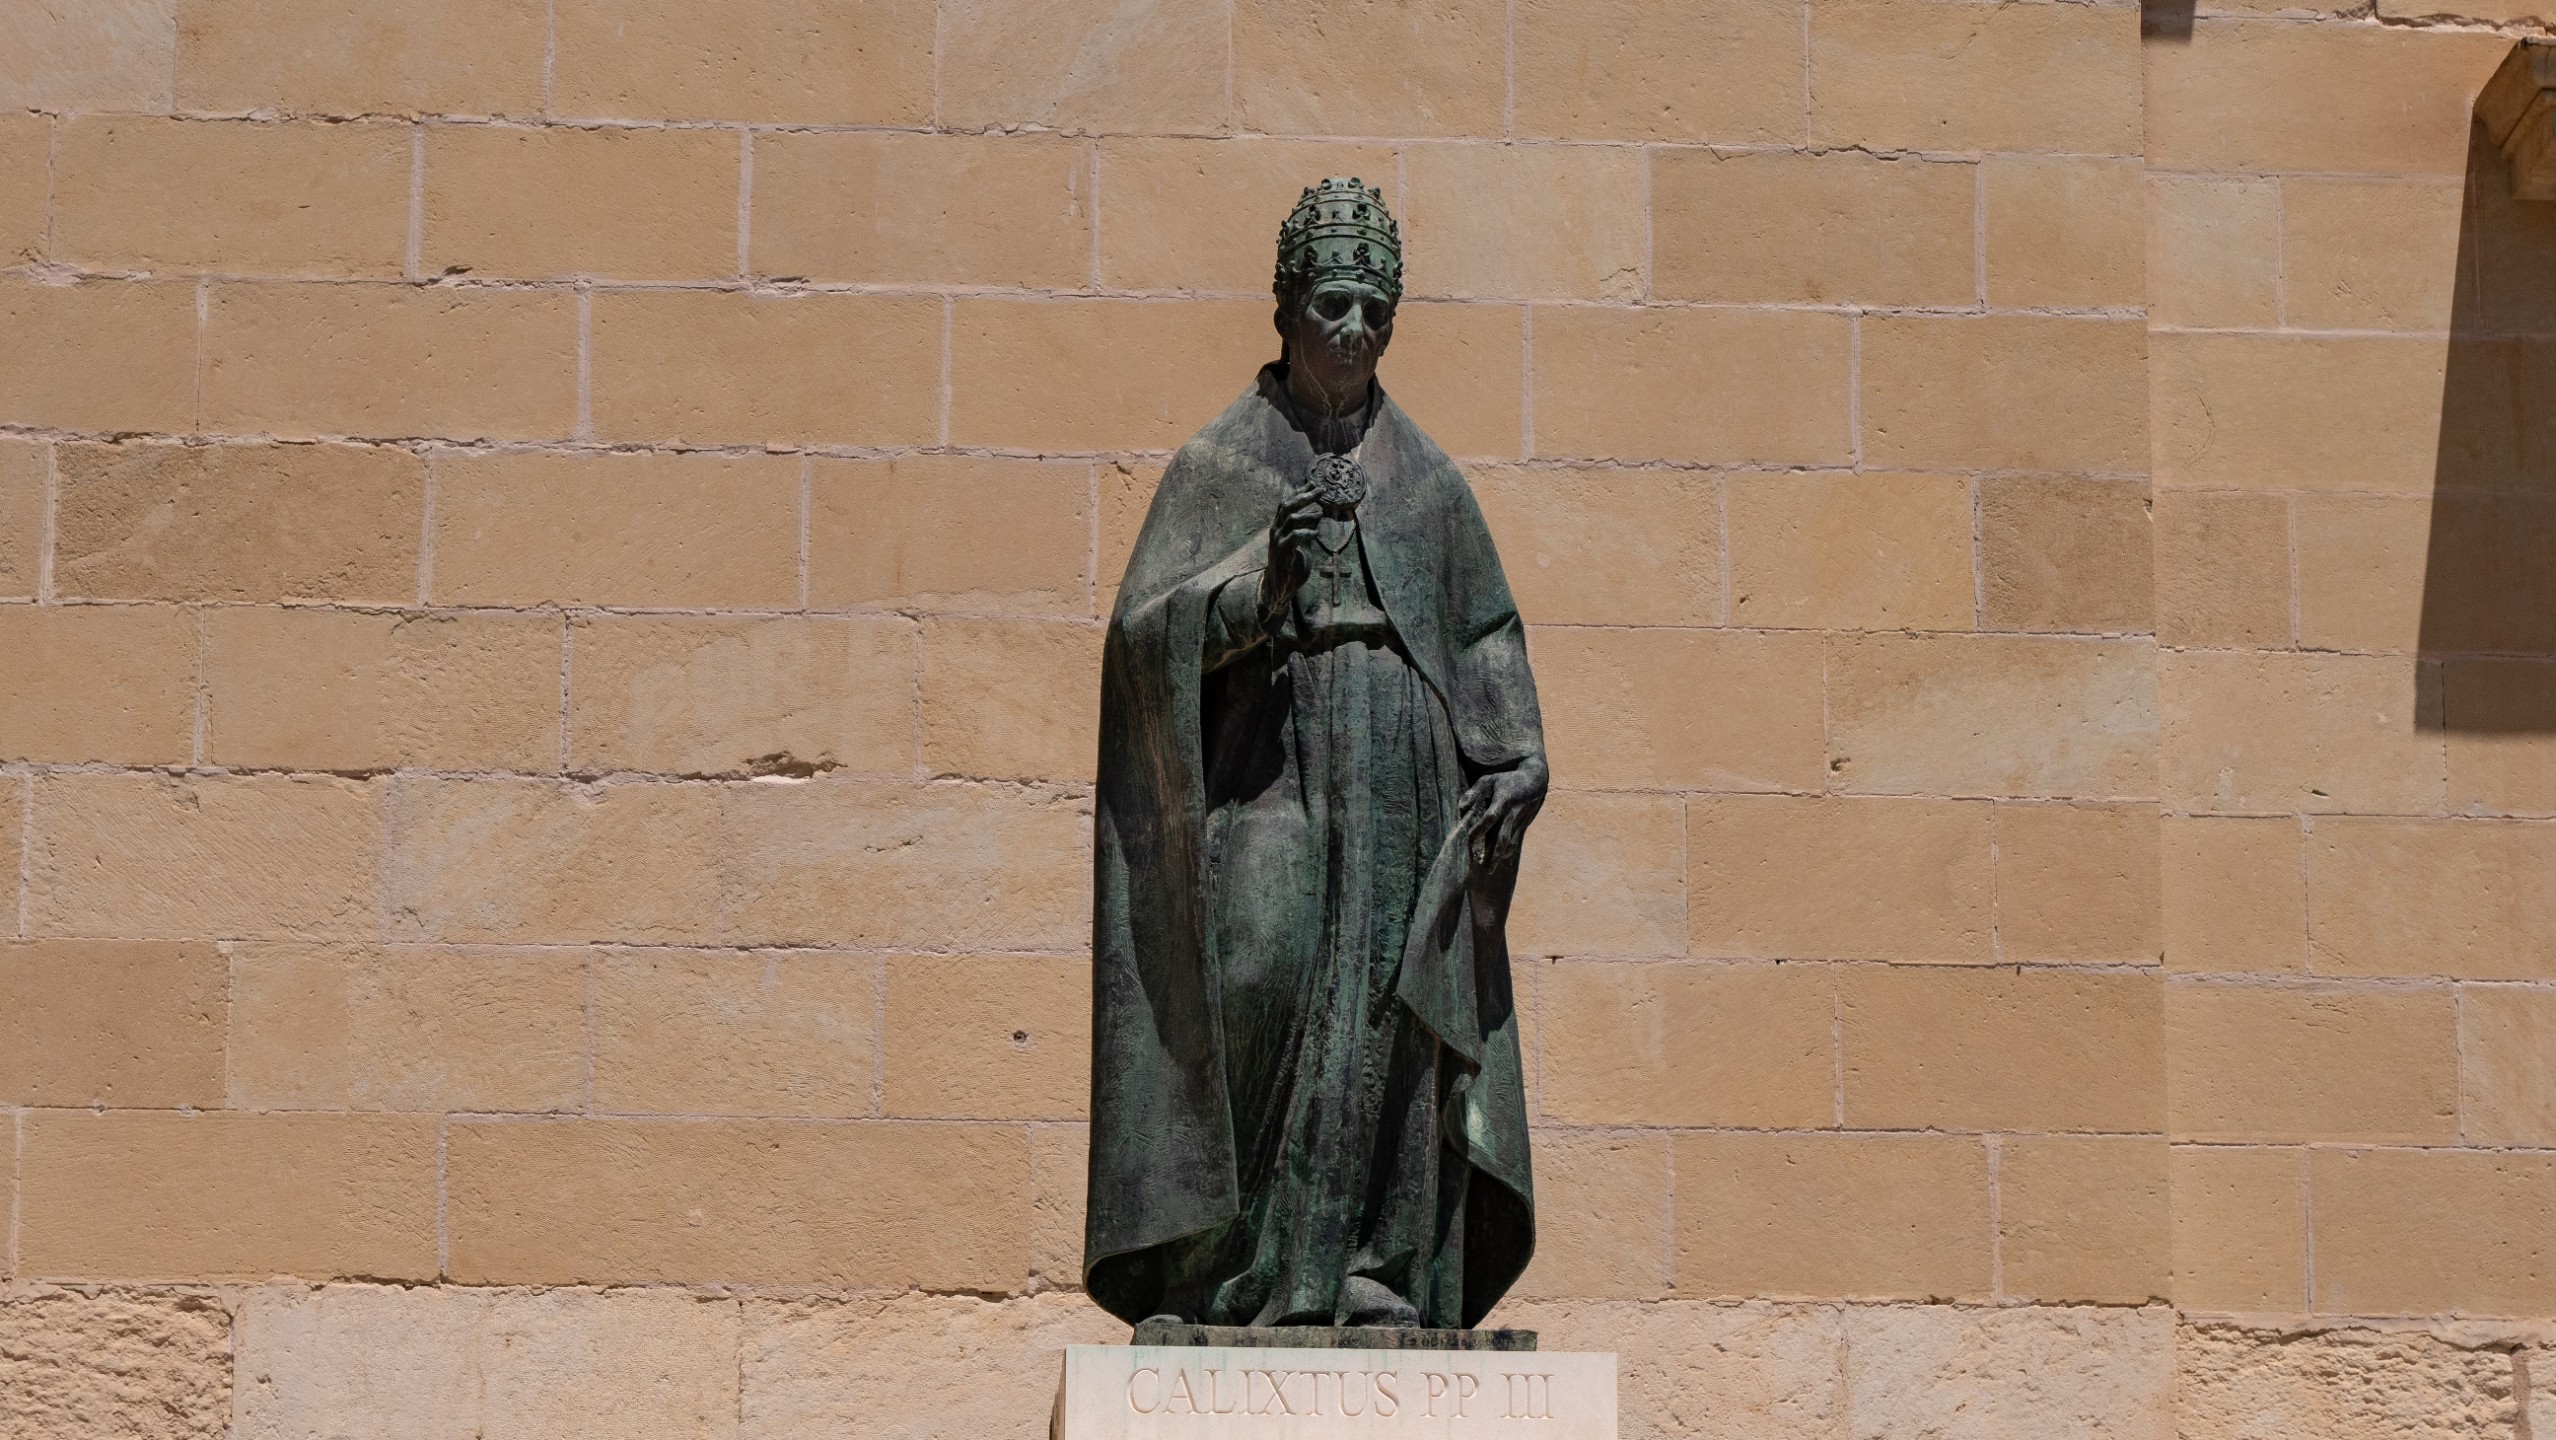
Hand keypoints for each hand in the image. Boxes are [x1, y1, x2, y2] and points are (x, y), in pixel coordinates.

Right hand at [1263, 483, 1323, 609]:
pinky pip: (1294, 537)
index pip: (1287, 503)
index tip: (1313, 484)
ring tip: (1321, 514)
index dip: (1300, 492)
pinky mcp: (1282, 552)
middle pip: (1288, 505)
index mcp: (1279, 526)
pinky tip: (1316, 533)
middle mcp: (1276, 530)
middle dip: (1305, 496)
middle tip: (1321, 491)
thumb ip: (1306, 530)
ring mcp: (1278, 541)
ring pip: (1291, 519)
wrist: (1280, 587)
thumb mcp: (1301, 544)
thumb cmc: (1291, 565)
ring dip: (1308, 515)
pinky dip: (1306, 533)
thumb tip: (1317, 515)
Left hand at [1459, 757, 1547, 868]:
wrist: (1534, 781)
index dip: (1480, 829)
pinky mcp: (1523, 825)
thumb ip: (1474, 793)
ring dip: (1500, 856)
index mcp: (1503, 800)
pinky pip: (1516, 841)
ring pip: (1510, 842)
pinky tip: (1500, 857)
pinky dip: (1508, 850)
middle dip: (1494, 853)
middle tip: (1484, 868)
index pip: (1490, 817)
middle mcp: (1512, 814)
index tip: (1468, 838)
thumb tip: (1461, 808)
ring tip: (1490, 868)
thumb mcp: (1489, 780)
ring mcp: (1519, 821)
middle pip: (1503, 837)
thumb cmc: (1507, 780)